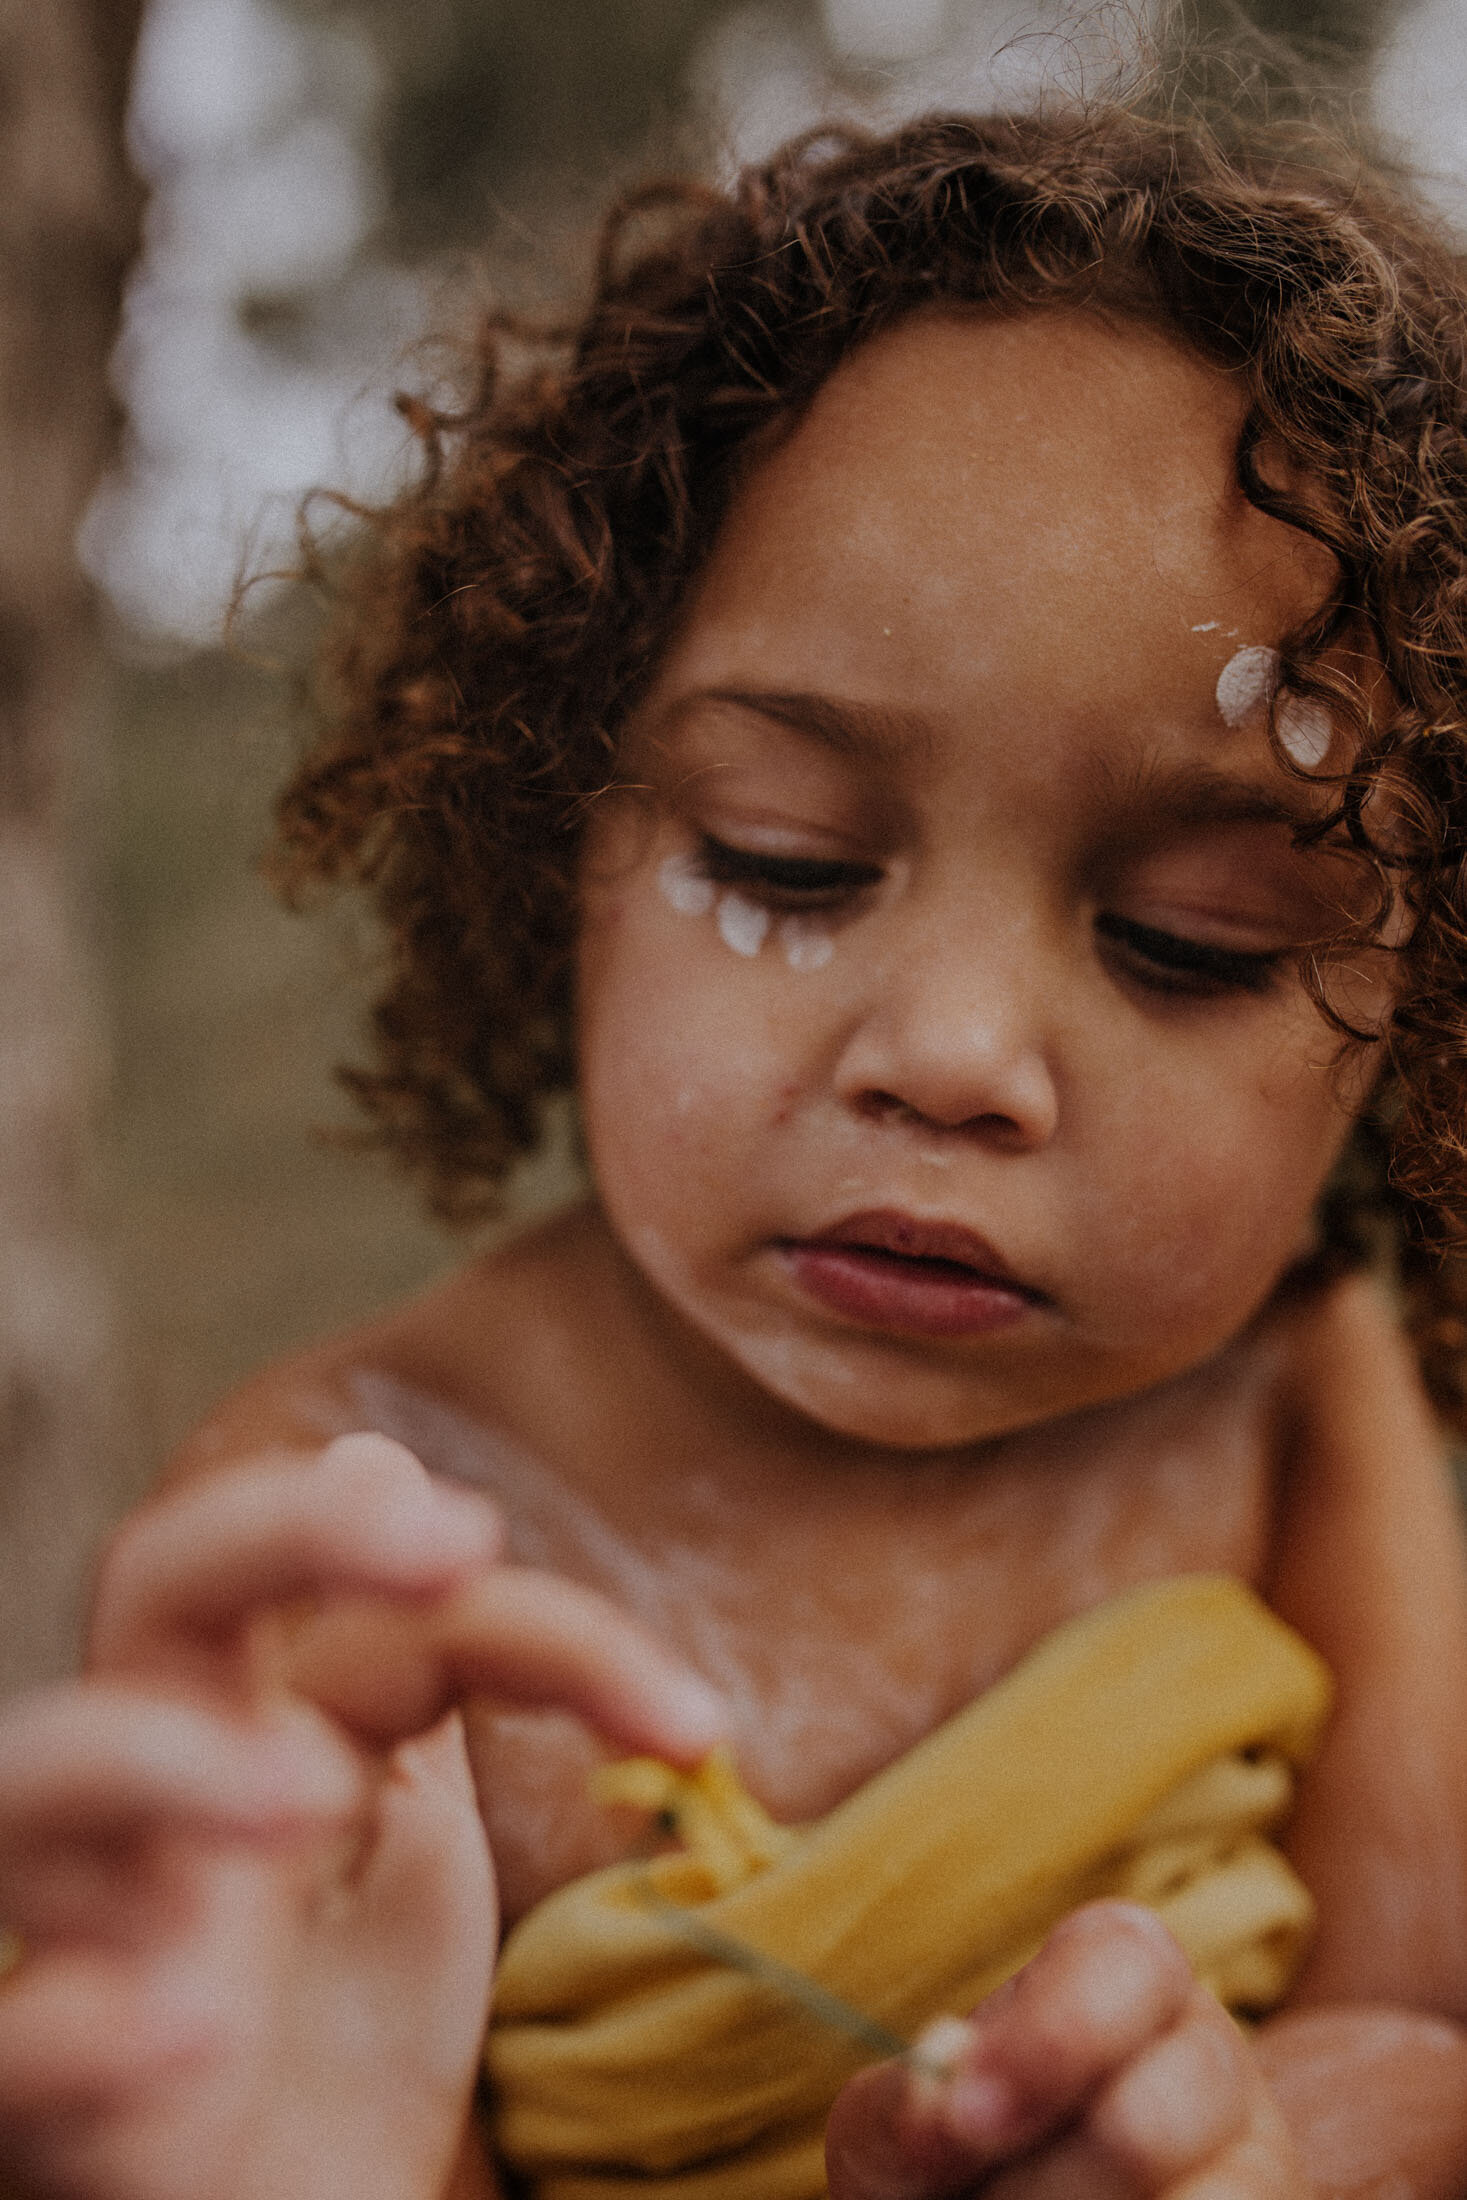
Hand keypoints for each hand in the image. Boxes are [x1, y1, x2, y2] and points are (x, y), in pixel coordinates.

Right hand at [0, 1434, 723, 2199]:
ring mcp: (96, 1930)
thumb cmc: (329, 2021)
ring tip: (303, 1798)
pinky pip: (7, 2036)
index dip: (544, 1628)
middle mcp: (169, 1792)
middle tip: (449, 1548)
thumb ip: (412, 1653)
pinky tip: (183, 2038)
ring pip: (34, 1780)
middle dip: (284, 1531)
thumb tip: (378, 1454)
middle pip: (159, 1584)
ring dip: (166, 1760)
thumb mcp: (394, 1823)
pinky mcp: (55, 2099)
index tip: (691, 1722)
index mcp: (268, 1716)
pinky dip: (70, 2024)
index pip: (389, 1610)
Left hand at [825, 1902, 1309, 2199]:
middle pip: (1147, 2121)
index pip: (1126, 1961)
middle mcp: (1205, 2054)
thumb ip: (905, 2112)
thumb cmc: (947, 2165)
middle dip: (1040, 2186)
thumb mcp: (903, 2127)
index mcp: (1121, 1970)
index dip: (1053, 2036)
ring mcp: (1253, 2159)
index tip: (967, 2115)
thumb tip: (937, 2105)